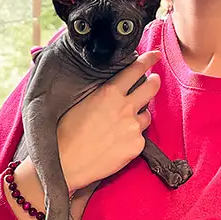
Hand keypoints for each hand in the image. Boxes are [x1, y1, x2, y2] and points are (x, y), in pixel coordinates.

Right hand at [57, 50, 161, 192]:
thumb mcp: (81, 104)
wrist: (66, 164)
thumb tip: (109, 92)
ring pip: (146, 115)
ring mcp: (133, 127)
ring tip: (124, 124)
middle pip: (151, 87)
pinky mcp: (137, 146)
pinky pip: (140, 137)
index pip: (135, 70)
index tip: (154, 55)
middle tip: (154, 79)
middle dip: (154, 81)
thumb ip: (101, 95)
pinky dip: (133, 138)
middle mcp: (125, 107)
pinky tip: (118, 143)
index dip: (147, 60)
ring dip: (140, 115)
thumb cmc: (66, 133)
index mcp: (109, 93)